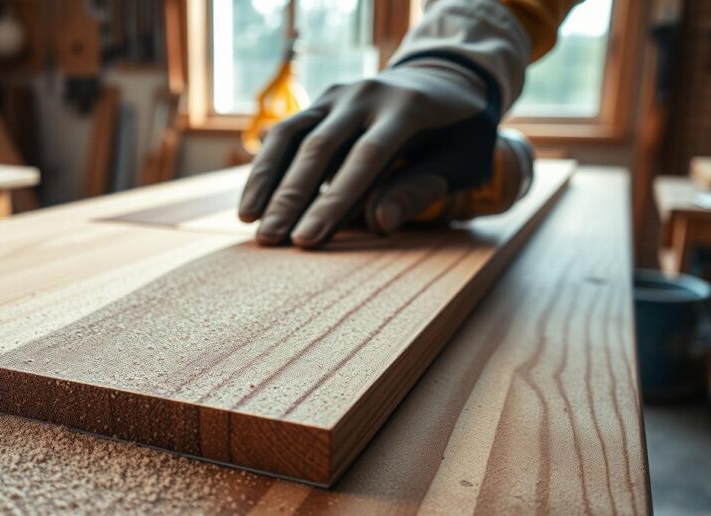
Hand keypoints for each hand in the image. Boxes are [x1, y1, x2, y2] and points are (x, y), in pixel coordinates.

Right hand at [238, 56, 501, 248]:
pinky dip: (266, 167)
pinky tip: (253, 202)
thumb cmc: (461, 133)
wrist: (446, 79)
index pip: (364, 159)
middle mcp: (366, 94)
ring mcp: (338, 94)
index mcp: (407, 107)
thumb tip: (379, 224)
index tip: (306, 240)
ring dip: (265, 179)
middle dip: (290, 197)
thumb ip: (423, 188)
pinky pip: (286, 133)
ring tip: (248, 221)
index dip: (333, 202)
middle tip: (269, 239)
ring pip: (291, 134)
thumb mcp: (463, 161)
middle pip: (319, 147)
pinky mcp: (321, 102)